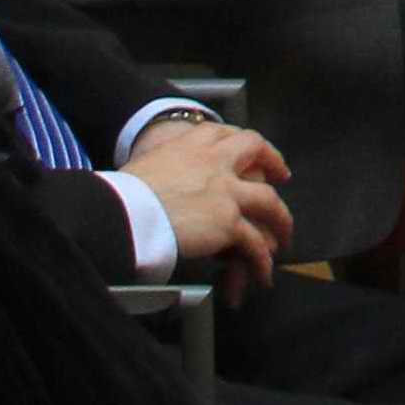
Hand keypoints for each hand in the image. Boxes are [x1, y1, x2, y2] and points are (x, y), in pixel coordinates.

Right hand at [123, 118, 292, 284]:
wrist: (122, 210)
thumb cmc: (121, 193)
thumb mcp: (145, 166)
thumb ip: (163, 168)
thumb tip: (159, 182)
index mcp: (191, 144)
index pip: (225, 133)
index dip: (242, 142)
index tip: (249, 149)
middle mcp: (216, 161)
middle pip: (257, 150)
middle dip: (273, 161)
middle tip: (281, 175)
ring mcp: (226, 191)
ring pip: (269, 202)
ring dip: (280, 221)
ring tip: (283, 235)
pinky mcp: (228, 222)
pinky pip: (255, 243)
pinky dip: (262, 260)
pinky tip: (264, 272)